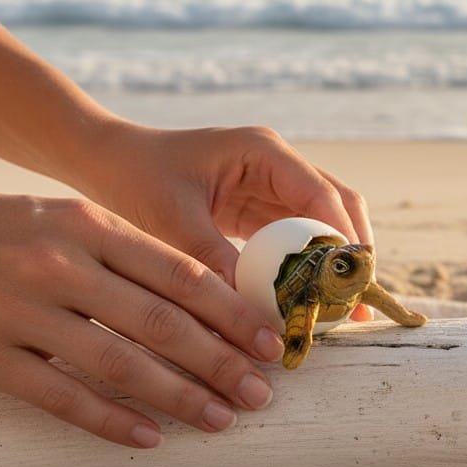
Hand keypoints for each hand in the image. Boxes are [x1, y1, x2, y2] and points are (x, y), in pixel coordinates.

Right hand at [0, 189, 285, 447]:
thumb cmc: (13, 230)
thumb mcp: (74, 221)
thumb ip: (135, 255)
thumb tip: (217, 299)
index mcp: (92, 227)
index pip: (182, 275)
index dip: (233, 314)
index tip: (270, 344)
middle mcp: (62, 265)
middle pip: (161, 323)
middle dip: (220, 362)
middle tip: (261, 392)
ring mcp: (22, 311)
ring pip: (118, 363)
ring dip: (179, 397)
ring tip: (221, 419)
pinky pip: (60, 395)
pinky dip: (110, 420)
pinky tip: (151, 436)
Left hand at [81, 124, 371, 286]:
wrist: (106, 161)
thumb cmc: (135, 178)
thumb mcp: (172, 221)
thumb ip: (214, 261)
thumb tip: (251, 313)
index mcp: (264, 152)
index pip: (322, 195)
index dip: (342, 238)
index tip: (350, 282)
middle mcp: (279, 164)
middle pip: (339, 204)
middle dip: (352, 251)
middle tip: (359, 299)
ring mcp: (274, 184)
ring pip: (325, 222)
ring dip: (336, 261)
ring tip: (346, 307)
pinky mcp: (262, 207)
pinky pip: (299, 237)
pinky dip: (309, 266)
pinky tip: (311, 300)